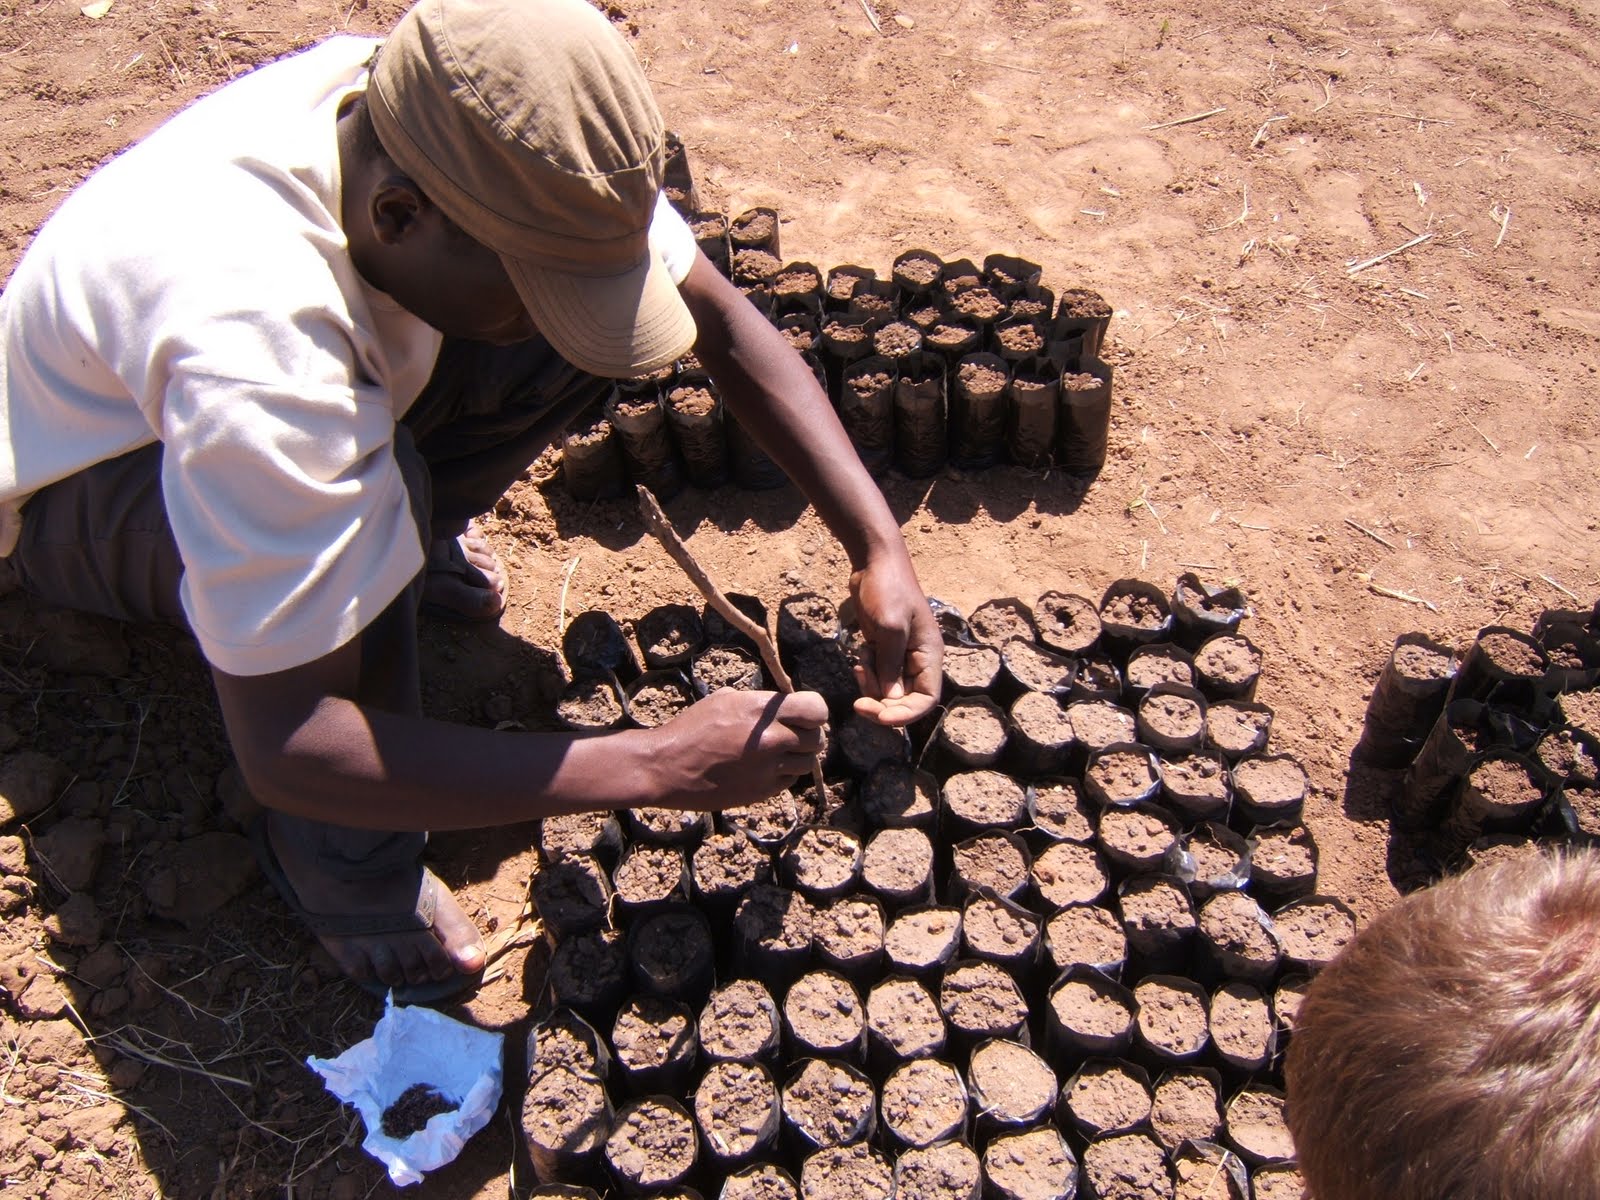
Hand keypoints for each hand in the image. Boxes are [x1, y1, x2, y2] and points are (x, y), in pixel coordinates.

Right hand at [639, 689, 828, 810]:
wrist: (668, 767)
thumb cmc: (691, 729)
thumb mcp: (723, 700)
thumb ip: (757, 702)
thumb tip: (779, 704)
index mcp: (762, 711)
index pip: (816, 709)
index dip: (814, 712)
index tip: (805, 715)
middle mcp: (772, 739)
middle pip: (817, 738)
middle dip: (807, 735)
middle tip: (792, 735)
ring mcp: (768, 768)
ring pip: (808, 763)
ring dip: (798, 757)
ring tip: (777, 753)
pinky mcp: (762, 791)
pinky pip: (789, 780)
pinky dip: (783, 774)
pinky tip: (763, 768)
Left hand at [848, 553, 942, 725]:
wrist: (874, 561)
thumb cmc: (888, 588)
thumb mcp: (890, 626)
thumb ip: (891, 665)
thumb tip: (890, 701)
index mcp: (929, 655)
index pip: (926, 700)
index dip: (905, 715)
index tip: (878, 715)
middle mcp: (918, 659)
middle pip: (904, 700)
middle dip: (881, 703)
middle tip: (858, 700)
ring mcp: (900, 655)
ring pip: (887, 690)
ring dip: (871, 686)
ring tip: (861, 663)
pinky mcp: (884, 650)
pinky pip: (876, 675)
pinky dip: (866, 672)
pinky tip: (860, 652)